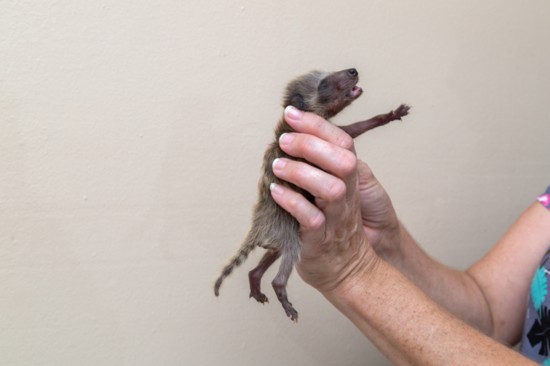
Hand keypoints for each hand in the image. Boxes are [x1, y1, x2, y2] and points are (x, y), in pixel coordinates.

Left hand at [270, 107, 378, 292]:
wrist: (347, 270)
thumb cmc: (331, 226)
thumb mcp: (329, 191)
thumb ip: (314, 167)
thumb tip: (282, 141)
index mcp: (348, 180)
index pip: (342, 143)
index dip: (318, 125)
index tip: (291, 113)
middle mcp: (346, 195)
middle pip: (343, 160)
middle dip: (312, 144)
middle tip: (284, 140)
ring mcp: (336, 218)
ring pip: (330, 188)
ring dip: (301, 172)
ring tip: (277, 166)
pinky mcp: (321, 240)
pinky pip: (311, 219)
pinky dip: (292, 202)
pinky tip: (276, 191)